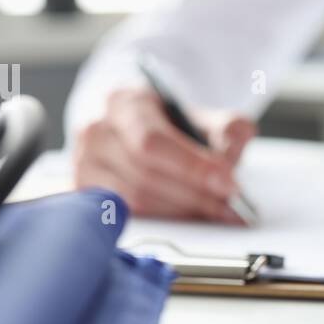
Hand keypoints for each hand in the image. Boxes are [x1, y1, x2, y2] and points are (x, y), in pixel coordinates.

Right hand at [72, 87, 255, 219]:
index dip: (192, 167)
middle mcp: (95, 132)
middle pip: (146, 175)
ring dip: (183, 211)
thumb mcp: (196, 116)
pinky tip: (190, 217)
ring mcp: (83, 164)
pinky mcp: (85, 193)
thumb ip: (225, 125)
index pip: (153, 142)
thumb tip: (240, 136)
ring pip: (137, 200)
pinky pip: (128, 215)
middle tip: (232, 204)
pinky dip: (164, 220)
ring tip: (217, 211)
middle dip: (195, 194)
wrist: (128, 126)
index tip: (228, 183)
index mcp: (122, 102)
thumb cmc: (163, 123)